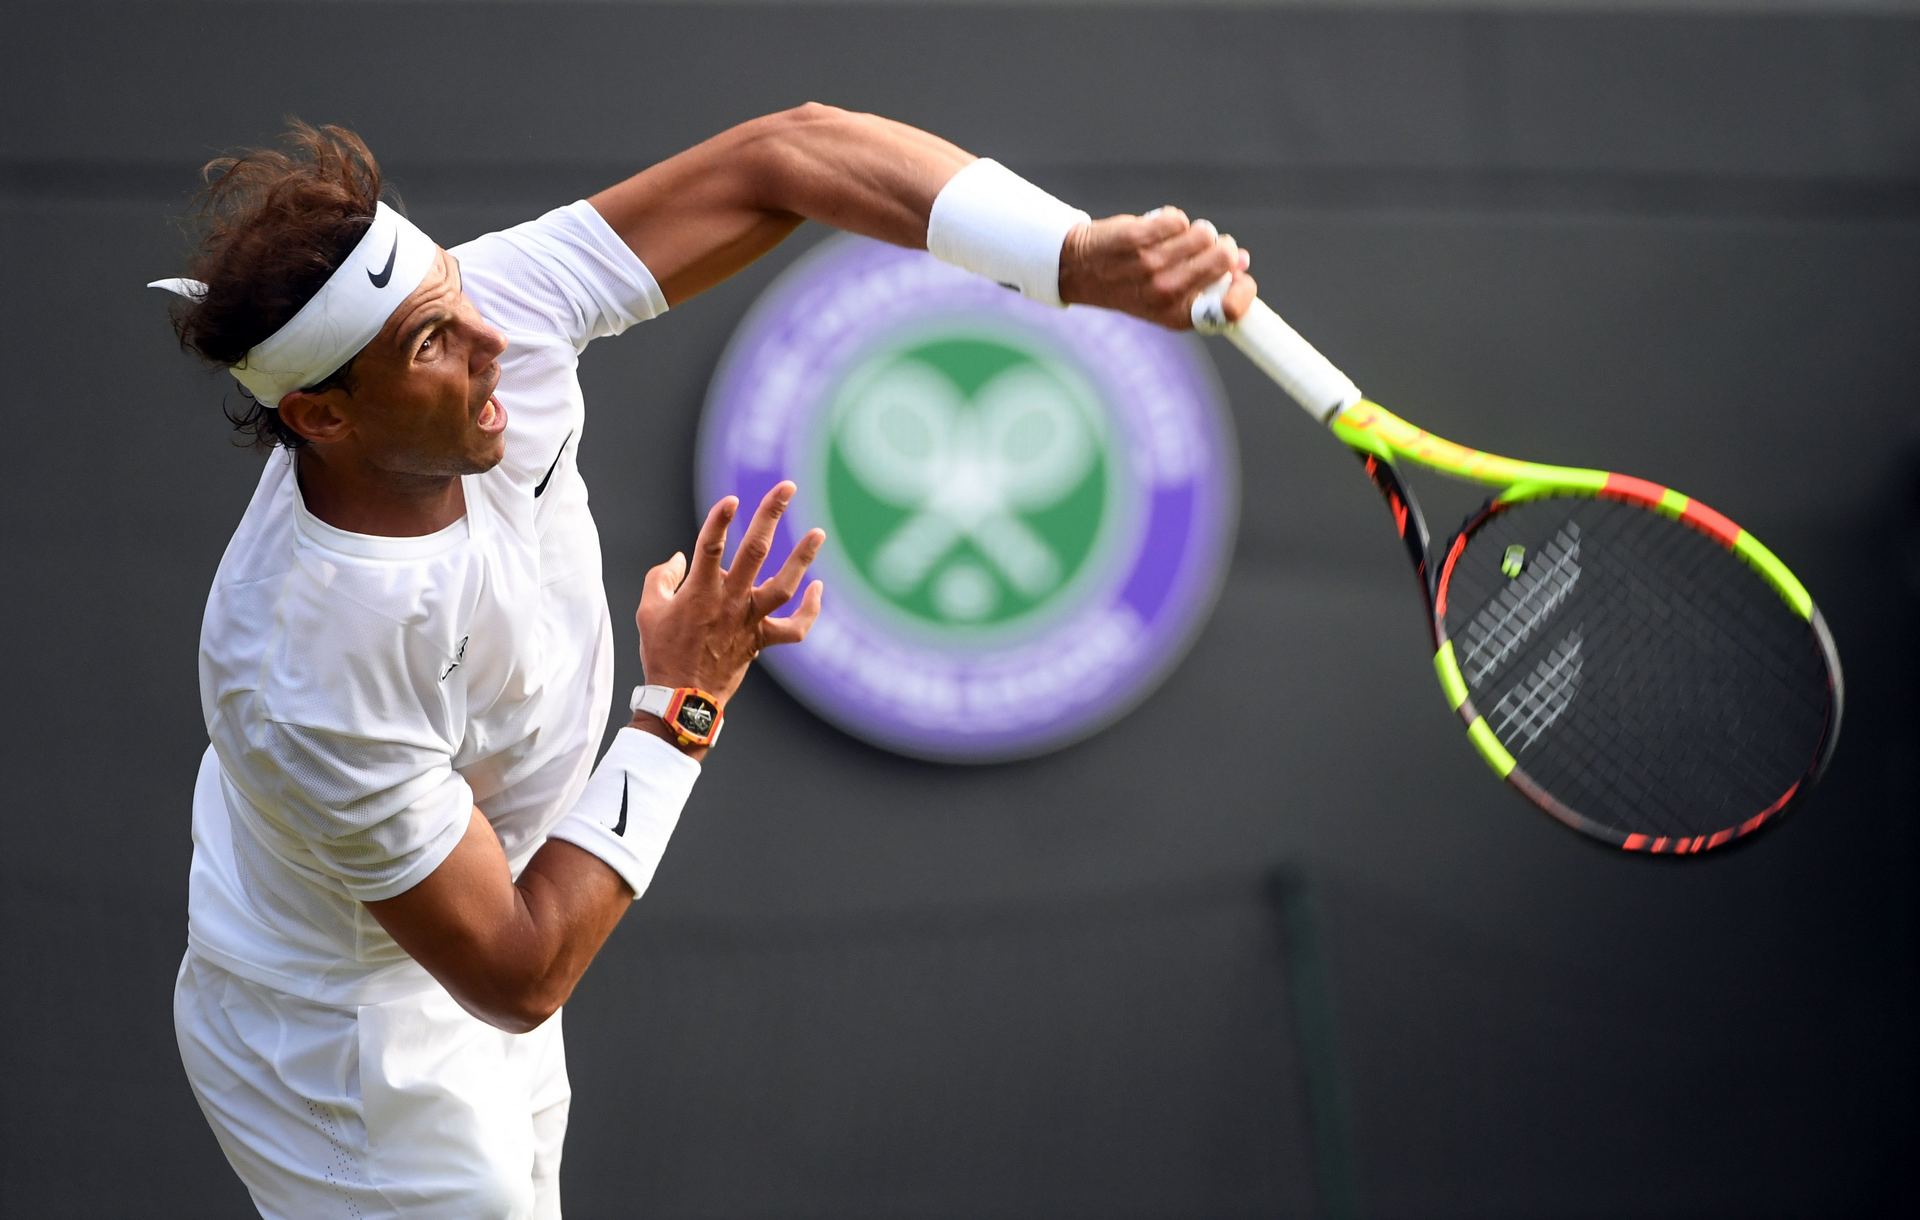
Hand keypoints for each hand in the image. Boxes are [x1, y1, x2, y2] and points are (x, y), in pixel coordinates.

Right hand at [634, 481, 825, 707]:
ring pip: (783, 586)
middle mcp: (730, 601)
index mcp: (699, 591)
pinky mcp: (762, 640)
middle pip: (755, 551)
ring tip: (819, 533)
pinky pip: (795, 628)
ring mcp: (749, 621)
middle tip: (787, 487)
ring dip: (803, 558)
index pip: (710, 545)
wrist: (681, 699)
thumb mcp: (648, 611)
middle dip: (771, 515)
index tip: (732, 499)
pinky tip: (818, 588)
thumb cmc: (662, 653)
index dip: (720, 519)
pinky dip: (810, 610)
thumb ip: (661, 578)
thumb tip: (679, 558)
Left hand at [1057, 208, 1257, 329]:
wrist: (1080, 270)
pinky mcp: (1137, 238)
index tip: (1238, 274)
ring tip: (1176, 238)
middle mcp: (1166, 294)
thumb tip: (1241, 261)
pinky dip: (1170, 219)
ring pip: (1203, 233)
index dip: (1244, 289)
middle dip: (1220, 246)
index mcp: (1179, 315)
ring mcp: (1151, 265)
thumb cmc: (1132, 284)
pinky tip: (1157, 228)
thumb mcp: (1169, 297)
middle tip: (1203, 247)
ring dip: (1194, 231)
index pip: (1231, 308)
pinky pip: (1177, 219)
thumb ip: (1207, 282)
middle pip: (1224, 257)